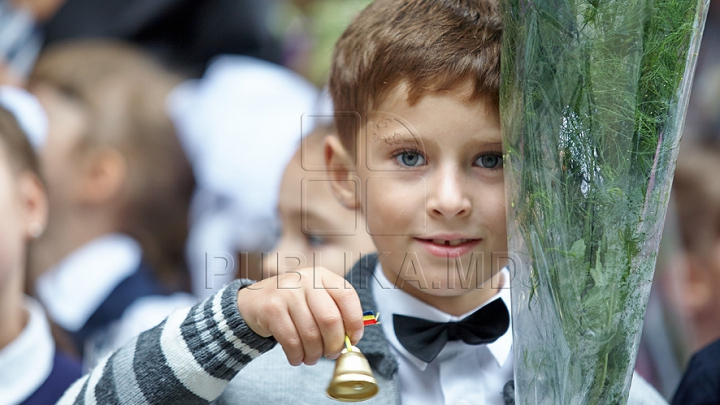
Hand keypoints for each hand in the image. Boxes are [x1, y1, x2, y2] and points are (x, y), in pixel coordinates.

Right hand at [237, 267, 363, 365]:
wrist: (254, 301)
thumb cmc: (294, 304)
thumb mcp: (315, 298)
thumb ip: (335, 312)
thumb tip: (353, 339)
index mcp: (322, 275)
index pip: (347, 296)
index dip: (354, 321)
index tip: (354, 339)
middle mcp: (305, 279)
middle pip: (330, 319)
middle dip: (334, 344)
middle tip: (331, 354)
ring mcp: (287, 292)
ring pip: (311, 334)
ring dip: (314, 354)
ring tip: (312, 358)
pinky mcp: (271, 309)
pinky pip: (292, 341)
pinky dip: (297, 356)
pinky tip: (297, 358)